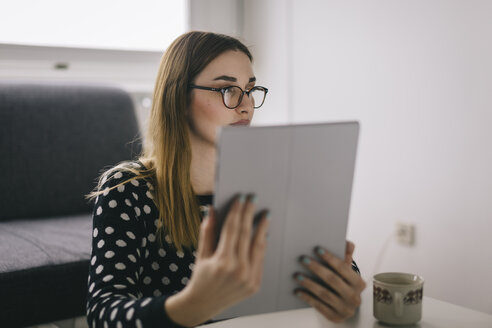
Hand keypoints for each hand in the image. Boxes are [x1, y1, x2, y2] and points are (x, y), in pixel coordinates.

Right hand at [165, 194, 269, 326]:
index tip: (240, 198)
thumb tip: (212, 210)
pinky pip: (260, 259)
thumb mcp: (201, 254)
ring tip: (265, 215)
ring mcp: (248, 278)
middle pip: (246, 234)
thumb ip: (207, 232)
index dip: (236, 211)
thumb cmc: (200, 277)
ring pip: (257, 246)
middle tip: (253, 200)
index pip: (232, 229)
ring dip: (262, 228)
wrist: (203, 305)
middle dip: (249, 214)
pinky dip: (262, 245)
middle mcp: (237, 270)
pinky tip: (264, 234)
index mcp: (222, 261)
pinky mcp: (255, 284)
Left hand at [294, 241, 365, 322]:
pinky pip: (319, 306)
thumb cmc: (343, 283)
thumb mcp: (346, 271)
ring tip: (297, 275)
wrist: (345, 305)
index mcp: (359, 283)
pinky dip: (308, 297)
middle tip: (303, 259)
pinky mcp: (335, 317)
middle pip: (333, 280)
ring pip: (325, 294)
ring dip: (309, 283)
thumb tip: (348, 243)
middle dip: (317, 268)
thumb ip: (346, 256)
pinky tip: (298, 290)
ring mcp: (345, 309)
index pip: (344, 268)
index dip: (330, 258)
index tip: (317, 248)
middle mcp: (354, 297)